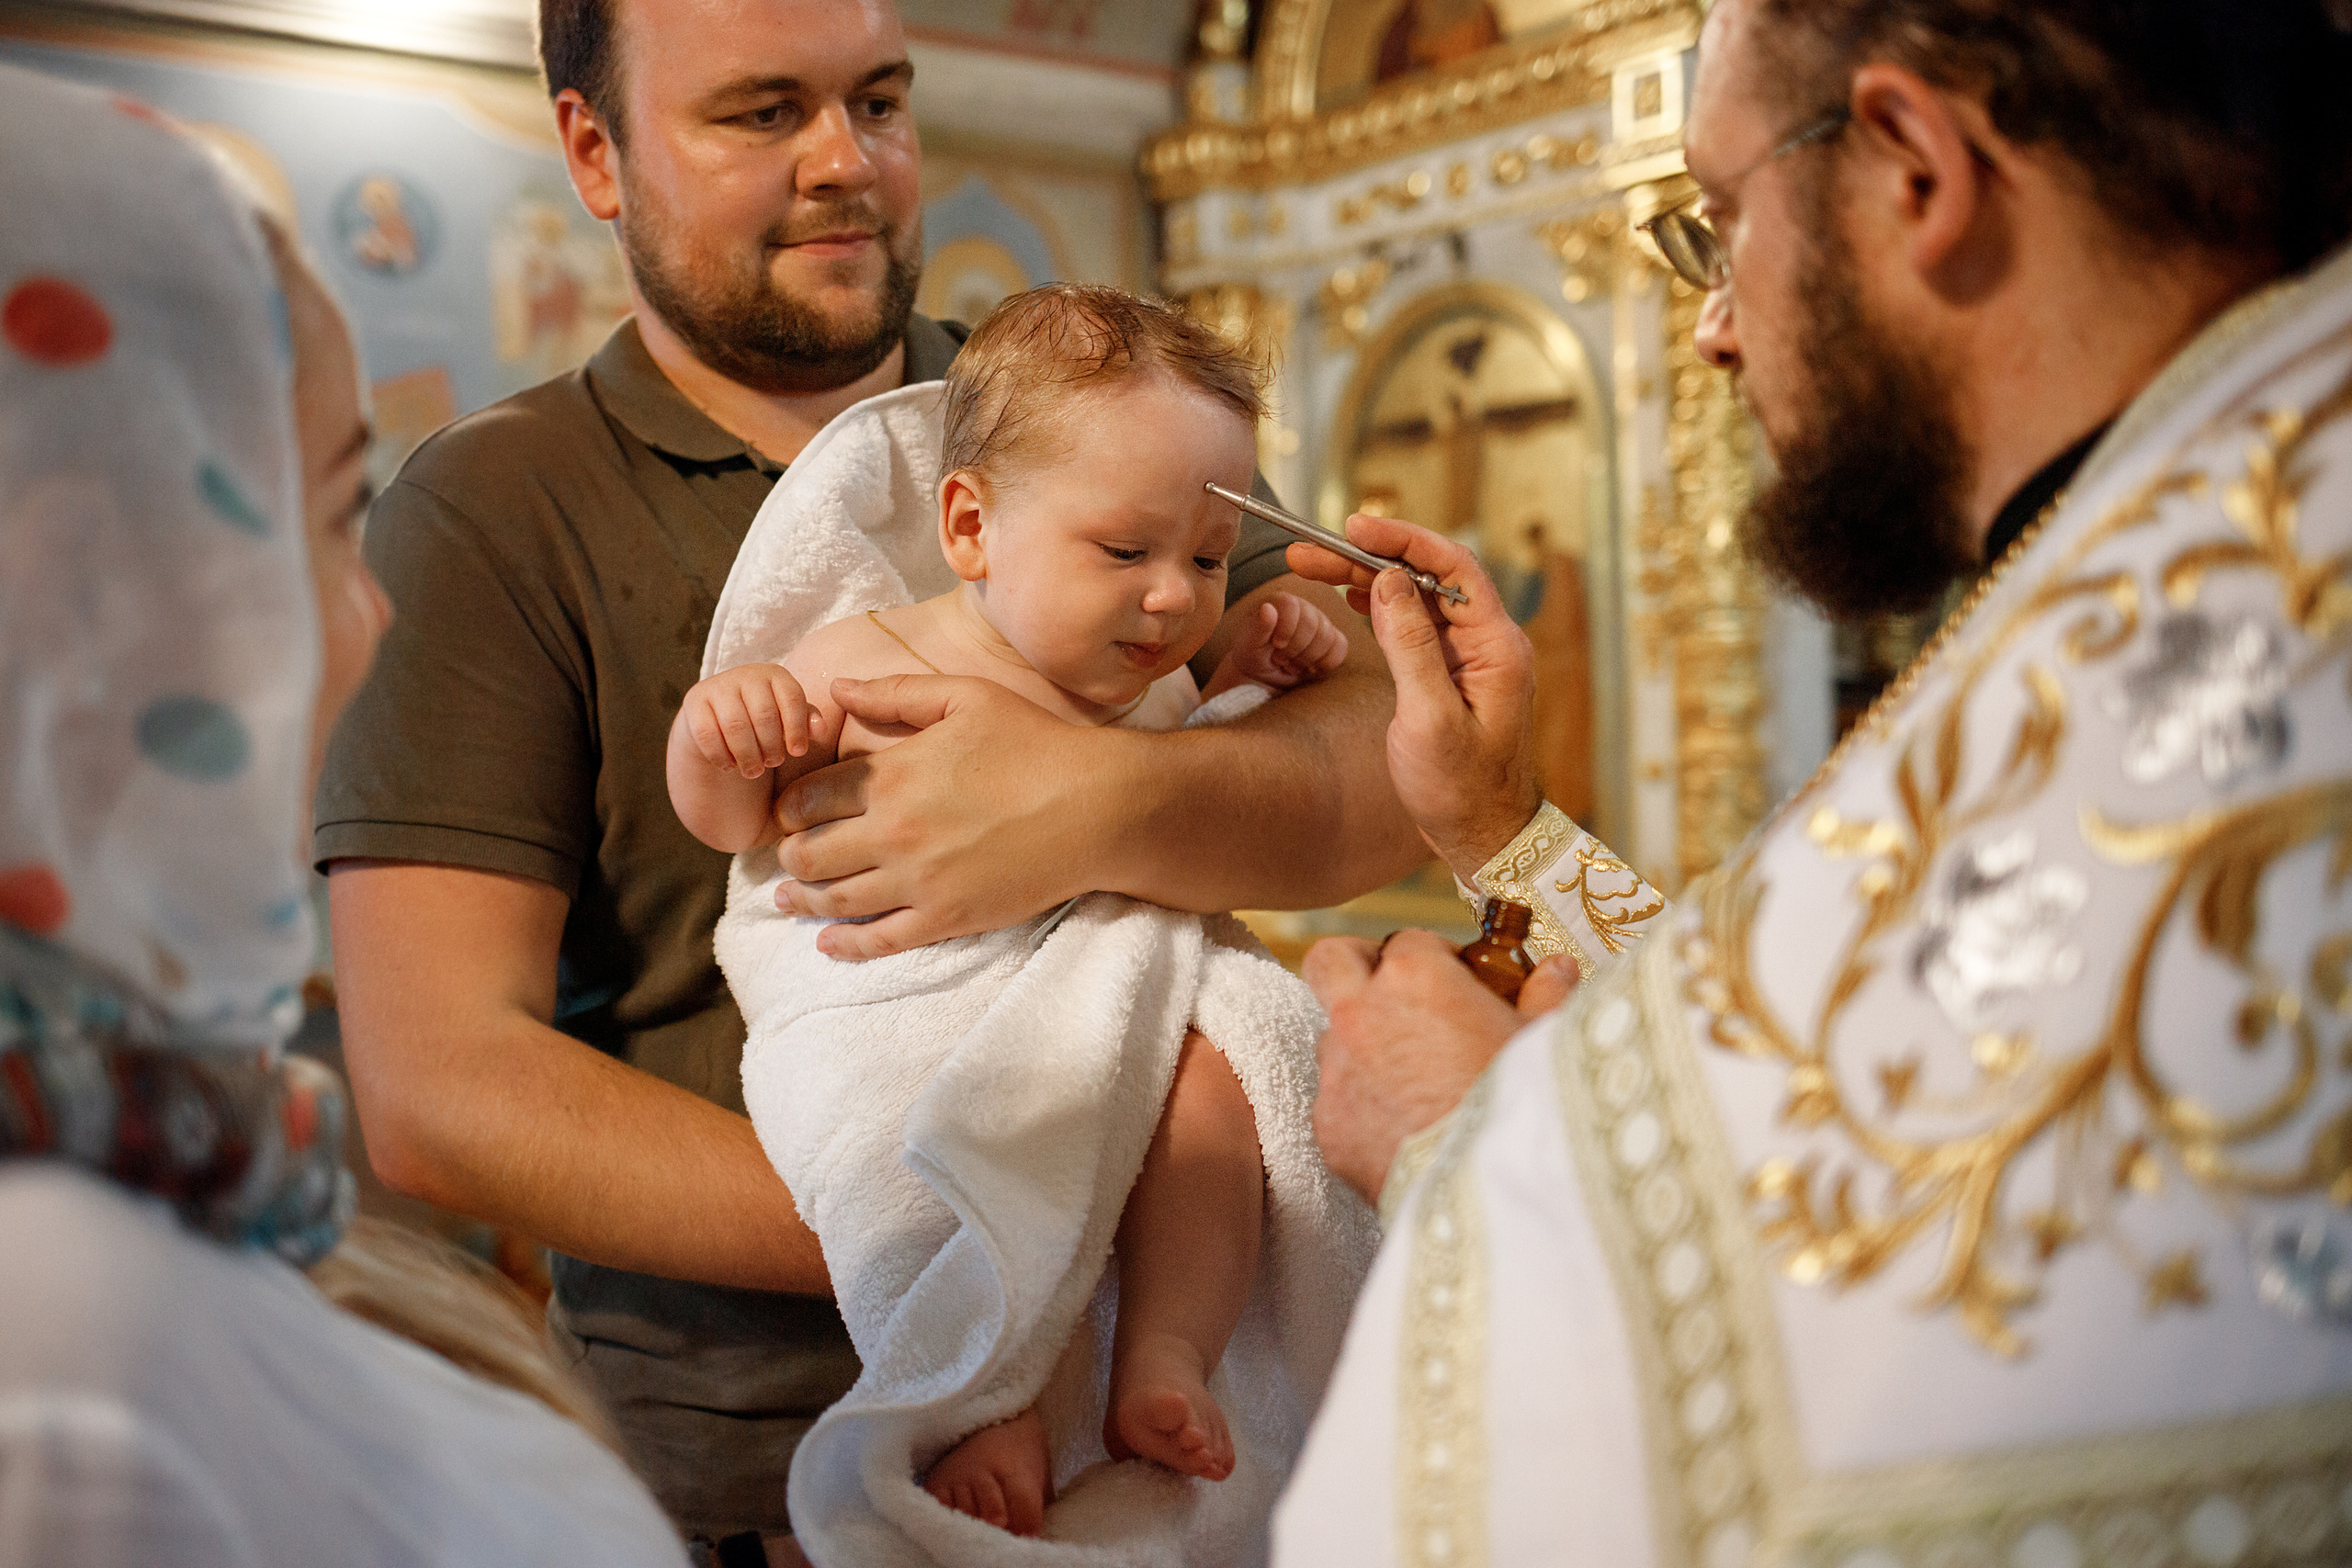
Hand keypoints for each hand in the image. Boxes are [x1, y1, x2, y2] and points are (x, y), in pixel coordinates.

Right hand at [677, 663, 819, 778]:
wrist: (719, 718)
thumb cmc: (765, 722)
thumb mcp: (789, 720)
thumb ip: (806, 722)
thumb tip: (819, 729)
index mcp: (775, 675)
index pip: (792, 698)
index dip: (797, 728)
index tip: (798, 753)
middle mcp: (746, 674)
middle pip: (763, 715)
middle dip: (771, 747)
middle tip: (772, 763)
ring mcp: (717, 685)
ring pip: (735, 726)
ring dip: (747, 755)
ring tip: (754, 771)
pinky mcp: (694, 701)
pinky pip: (707, 734)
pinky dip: (721, 756)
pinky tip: (729, 766)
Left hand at [770, 674, 1107, 958]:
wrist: (1096, 807)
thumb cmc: (1035, 745)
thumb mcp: (966, 698)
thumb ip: (896, 693)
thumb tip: (835, 689)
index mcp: (893, 775)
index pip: (809, 798)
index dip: (790, 808)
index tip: (790, 814)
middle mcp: (894, 831)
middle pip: (810, 853)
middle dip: (790, 855)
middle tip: (789, 856)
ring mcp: (918, 880)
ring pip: (835, 899)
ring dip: (803, 899)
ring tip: (790, 898)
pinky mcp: (946, 917)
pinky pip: (879, 940)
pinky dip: (845, 944)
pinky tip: (828, 942)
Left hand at [1219, 591, 1349, 691]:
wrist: (1263, 673)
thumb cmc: (1253, 655)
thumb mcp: (1249, 645)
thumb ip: (1258, 628)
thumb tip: (1267, 608)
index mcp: (1280, 602)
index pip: (1291, 606)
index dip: (1287, 629)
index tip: (1277, 645)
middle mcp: (1303, 608)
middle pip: (1312, 624)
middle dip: (1296, 650)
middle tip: (1280, 661)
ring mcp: (1320, 622)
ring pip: (1327, 638)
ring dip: (1307, 659)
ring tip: (1291, 666)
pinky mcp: (1332, 639)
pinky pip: (1340, 647)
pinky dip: (1325, 663)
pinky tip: (1309, 669)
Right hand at [1284, 517, 1542, 878]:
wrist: (1484, 837)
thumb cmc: (1462, 791)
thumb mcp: (1430, 720)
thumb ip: (1412, 647)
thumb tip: (1389, 582)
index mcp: (1497, 647)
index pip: (1453, 568)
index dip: (1403, 540)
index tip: (1355, 528)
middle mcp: (1489, 644)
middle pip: (1428, 578)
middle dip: (1370, 558)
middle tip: (1311, 551)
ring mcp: (1471, 659)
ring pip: (1417, 599)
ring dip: (1368, 580)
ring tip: (1315, 566)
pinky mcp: (1452, 675)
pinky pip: (1417, 626)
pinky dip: (1382, 607)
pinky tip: (1353, 597)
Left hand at [1303, 929, 1579, 1203]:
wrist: (1493, 1191)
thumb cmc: (1526, 1106)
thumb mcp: (1544, 1041)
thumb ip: (1545, 994)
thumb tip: (1559, 968)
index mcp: (1414, 979)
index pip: (1407, 941)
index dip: (1434, 958)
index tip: (1455, 980)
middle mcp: (1361, 1016)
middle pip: (1331, 961)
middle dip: (1356, 965)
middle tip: (1390, 987)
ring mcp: (1337, 1074)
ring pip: (1331, 1039)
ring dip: (1361, 1046)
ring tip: (1411, 1076)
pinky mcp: (1328, 1129)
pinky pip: (1337, 1104)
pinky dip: (1363, 1108)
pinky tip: (1403, 1130)